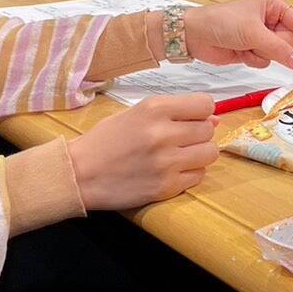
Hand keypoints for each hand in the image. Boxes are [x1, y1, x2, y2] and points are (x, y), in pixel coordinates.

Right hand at [68, 93, 217, 209]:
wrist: (79, 174)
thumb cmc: (105, 140)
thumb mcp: (135, 114)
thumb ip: (173, 112)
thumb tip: (214, 118)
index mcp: (154, 109)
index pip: (205, 104)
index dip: (202, 111)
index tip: (193, 118)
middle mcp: (163, 133)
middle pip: (208, 129)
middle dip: (199, 133)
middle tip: (181, 139)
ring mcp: (167, 163)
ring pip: (210, 153)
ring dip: (199, 154)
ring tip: (180, 155)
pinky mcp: (166, 187)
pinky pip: (198, 176)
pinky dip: (190, 173)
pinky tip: (172, 171)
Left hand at [179, 0, 292, 68]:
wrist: (195, 36)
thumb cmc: (220, 22)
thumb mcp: (253, 32)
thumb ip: (278, 48)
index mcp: (271, 6)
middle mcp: (268, 20)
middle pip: (289, 40)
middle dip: (277, 47)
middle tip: (261, 44)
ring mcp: (260, 36)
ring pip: (277, 53)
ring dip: (262, 53)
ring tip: (246, 45)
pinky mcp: (251, 50)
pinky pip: (264, 61)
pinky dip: (254, 60)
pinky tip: (240, 52)